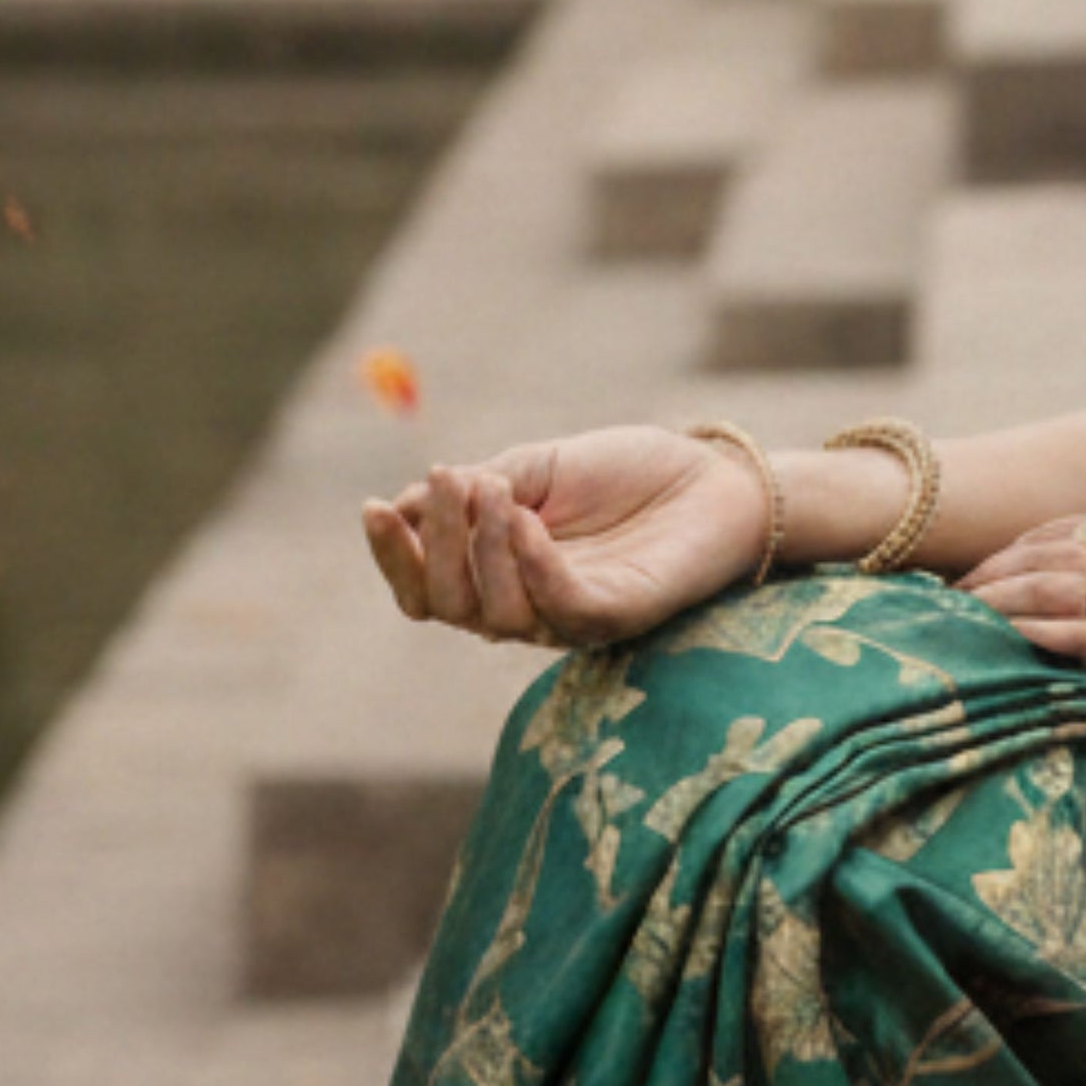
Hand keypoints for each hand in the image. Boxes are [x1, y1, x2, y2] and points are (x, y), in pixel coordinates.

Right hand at [360, 424, 770, 648]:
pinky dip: (530, 565)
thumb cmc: (627, 474)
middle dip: (433, 543)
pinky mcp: (617, 617)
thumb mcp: (537, 468)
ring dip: (481, 546)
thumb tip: (399, 505)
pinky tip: (524, 520)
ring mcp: (570, 618)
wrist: (713, 476)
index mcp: (497, 575)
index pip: (424, 590)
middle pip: (448, 606)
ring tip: (497, 489)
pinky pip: (559, 608)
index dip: (393, 556)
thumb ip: (475, 489)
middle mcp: (526, 607)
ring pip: (494, 614)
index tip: (372, 507)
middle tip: (449, 479)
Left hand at [959, 504, 1085, 705]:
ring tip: (963, 612)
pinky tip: (1009, 636)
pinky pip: (1083, 635)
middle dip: (995, 572)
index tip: (988, 564)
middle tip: (954, 590)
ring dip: (1001, 600)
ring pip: (1054, 590)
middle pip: (1049, 554)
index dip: (1020, 546)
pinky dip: (1039, 632)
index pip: (1070, 528)